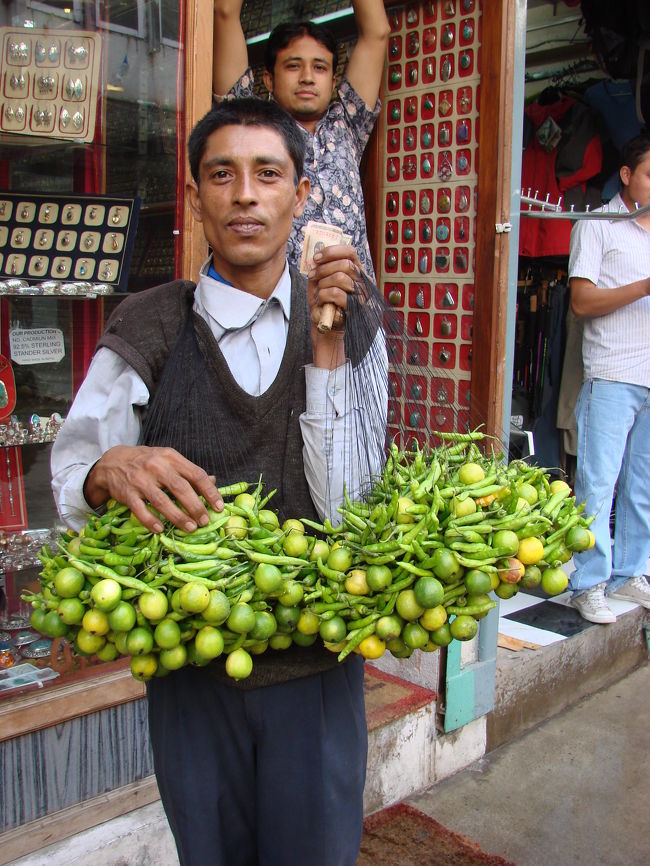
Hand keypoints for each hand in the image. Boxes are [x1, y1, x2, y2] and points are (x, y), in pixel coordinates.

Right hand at [85, 445, 223, 532]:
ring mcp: (140, 480)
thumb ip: (189, 471)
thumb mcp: (168, 459)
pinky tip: (160, 529)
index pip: (196, 474)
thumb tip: (213, 481)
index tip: (219, 507)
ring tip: (190, 528)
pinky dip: (151, 521)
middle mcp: (156, 467)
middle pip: (181, 488)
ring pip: (162, 501)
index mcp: (171, 457)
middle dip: (196, 507)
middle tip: (205, 521)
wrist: (113, 462)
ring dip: (178, 517)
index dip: (210, 492)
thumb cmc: (147, 462)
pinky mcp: (127, 494)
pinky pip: (140, 510)